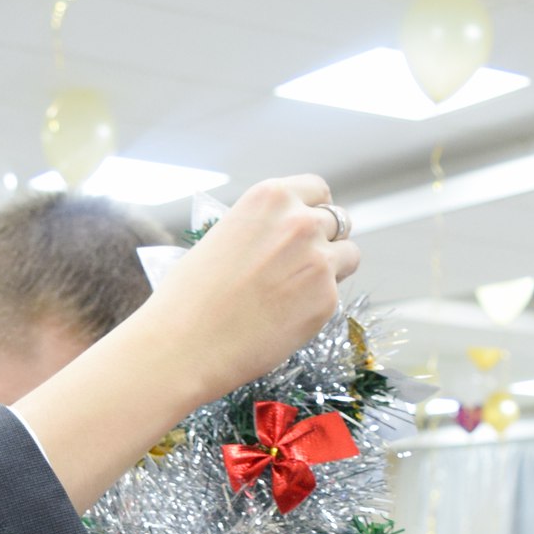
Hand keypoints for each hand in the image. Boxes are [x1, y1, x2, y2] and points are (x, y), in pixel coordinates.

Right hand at [142, 176, 357, 404]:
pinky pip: (336, 295)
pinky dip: (319, 305)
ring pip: (349, 256)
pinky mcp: (327, 300)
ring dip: (333, 269)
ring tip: (299, 292)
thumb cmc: (189, 296)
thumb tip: (280, 239)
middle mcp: (300, 222)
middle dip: (326, 240)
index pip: (317, 189)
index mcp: (270, 198)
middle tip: (303, 265)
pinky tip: (286, 318)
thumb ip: (260, 229)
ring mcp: (319, 260)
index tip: (309, 225)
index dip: (314, 209)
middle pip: (338, 221)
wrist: (184, 343)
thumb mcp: (222, 236)